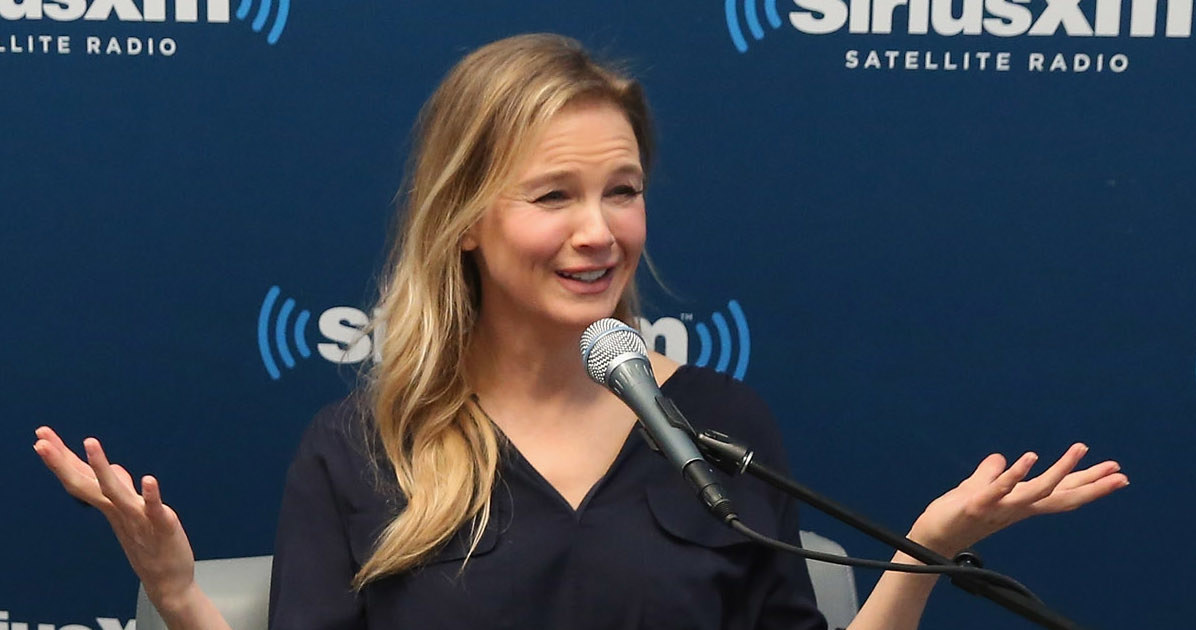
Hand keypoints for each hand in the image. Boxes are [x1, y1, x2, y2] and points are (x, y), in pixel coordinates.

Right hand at [34, 426, 197, 611]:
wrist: (166, 582)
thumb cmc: (148, 545)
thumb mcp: (131, 512)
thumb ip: (121, 490)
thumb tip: (114, 467)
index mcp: (110, 507)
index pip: (80, 480)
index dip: (61, 460)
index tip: (40, 439)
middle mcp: (118, 512)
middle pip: (86, 484)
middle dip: (63, 462)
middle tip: (41, 441)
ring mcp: (138, 520)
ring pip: (116, 492)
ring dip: (101, 467)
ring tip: (89, 442)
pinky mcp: (162, 528)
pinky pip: (155, 510)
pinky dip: (151, 495)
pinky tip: (149, 479)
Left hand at [908, 443, 1127, 556]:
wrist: (933, 535)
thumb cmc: (957, 513)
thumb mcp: (978, 487)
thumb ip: (991, 473)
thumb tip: (1000, 457)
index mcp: (1021, 502)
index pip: (1061, 492)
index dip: (1088, 483)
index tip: (1117, 473)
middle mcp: (1017, 507)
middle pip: (1061, 496)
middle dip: (1091, 485)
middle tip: (1119, 473)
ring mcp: (1000, 507)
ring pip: (1038, 491)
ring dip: (1060, 470)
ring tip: (1079, 450)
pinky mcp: (978, 504)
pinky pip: (1001, 488)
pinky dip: (1016, 473)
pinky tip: (1030, 457)